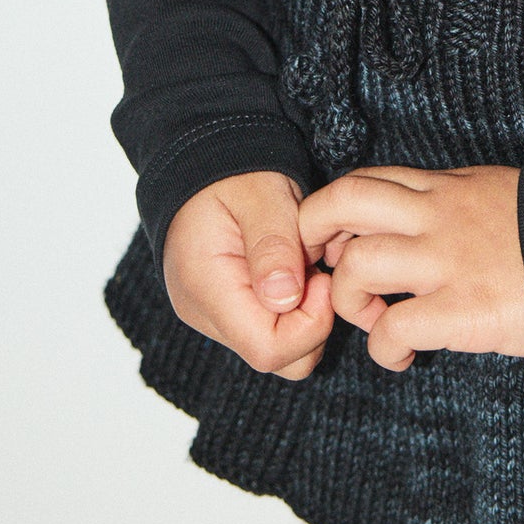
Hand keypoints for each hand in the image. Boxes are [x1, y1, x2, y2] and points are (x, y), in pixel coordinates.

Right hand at [162, 169, 337, 380]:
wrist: (204, 164)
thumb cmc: (234, 173)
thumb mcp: (260, 194)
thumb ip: (273, 244)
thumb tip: (284, 299)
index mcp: (207, 288)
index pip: (267, 349)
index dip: (309, 324)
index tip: (320, 277)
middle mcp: (205, 314)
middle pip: (277, 359)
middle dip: (312, 323)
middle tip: (315, 269)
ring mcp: (213, 317)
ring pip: (279, 352)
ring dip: (304, 316)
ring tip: (302, 266)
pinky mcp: (226, 313)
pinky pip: (269, 333)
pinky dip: (292, 311)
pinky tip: (292, 272)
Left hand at [296, 164, 523, 372]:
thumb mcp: (495, 192)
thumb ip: (452, 201)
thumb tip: (419, 219)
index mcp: (445, 188)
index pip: (363, 182)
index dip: (332, 213)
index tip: (336, 244)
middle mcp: (436, 217)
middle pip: (341, 205)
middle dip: (313, 238)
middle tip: (326, 277)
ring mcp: (446, 262)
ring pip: (357, 267)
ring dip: (351, 302)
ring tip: (376, 322)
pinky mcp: (462, 309)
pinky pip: (393, 329)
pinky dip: (384, 348)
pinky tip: (403, 357)